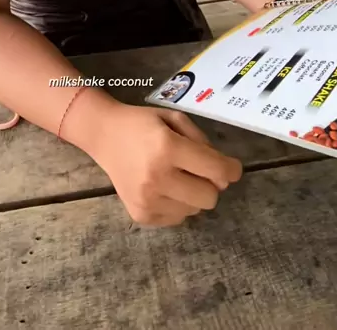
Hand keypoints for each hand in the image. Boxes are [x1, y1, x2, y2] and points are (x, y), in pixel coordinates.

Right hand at [91, 102, 241, 226]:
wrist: (104, 135)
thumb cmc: (142, 123)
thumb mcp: (175, 118)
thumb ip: (203, 143)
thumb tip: (224, 176)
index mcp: (167, 147)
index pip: (216, 170)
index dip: (231, 169)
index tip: (232, 168)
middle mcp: (157, 177)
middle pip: (210, 197)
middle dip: (210, 183)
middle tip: (196, 169)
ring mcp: (147, 200)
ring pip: (195, 210)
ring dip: (192, 194)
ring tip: (174, 176)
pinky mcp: (140, 215)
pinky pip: (177, 218)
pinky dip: (177, 204)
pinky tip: (162, 187)